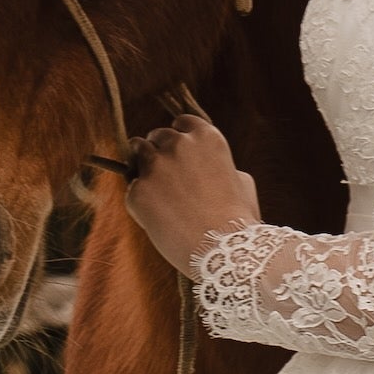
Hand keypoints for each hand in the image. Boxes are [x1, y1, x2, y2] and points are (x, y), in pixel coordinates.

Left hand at [128, 113, 256, 275]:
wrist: (226, 251)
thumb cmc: (239, 220)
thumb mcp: (241, 181)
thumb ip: (219, 163)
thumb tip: (205, 164)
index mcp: (206, 137)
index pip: (182, 122)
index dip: (179, 137)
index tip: (178, 151)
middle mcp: (178, 144)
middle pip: (157, 136)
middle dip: (160, 151)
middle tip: (166, 176)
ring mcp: (155, 166)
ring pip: (137, 151)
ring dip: (143, 166)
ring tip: (156, 190)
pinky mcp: (138, 191)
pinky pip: (132, 189)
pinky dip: (141, 201)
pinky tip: (159, 219)